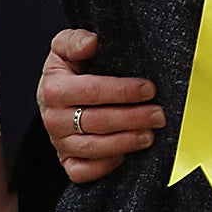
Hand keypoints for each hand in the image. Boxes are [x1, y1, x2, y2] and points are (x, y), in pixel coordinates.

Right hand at [36, 29, 162, 184]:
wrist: (55, 92)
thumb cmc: (69, 67)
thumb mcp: (65, 46)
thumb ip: (76, 40)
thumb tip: (92, 42)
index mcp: (54, 89)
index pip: (91, 90)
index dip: (122, 91)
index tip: (149, 89)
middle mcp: (53, 118)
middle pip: (96, 121)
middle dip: (132, 118)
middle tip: (159, 114)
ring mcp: (59, 142)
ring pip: (92, 148)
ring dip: (124, 143)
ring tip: (150, 135)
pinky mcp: (66, 160)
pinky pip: (81, 172)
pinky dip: (103, 167)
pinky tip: (125, 156)